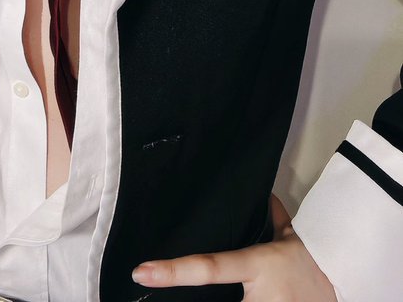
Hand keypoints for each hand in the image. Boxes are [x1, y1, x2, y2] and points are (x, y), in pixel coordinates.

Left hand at [132, 194, 336, 298]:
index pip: (210, 268)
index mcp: (256, 265)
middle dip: (183, 299)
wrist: (343, 284)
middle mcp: (257, 298)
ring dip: (208, 301)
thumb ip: (272, 214)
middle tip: (148, 294)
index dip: (174, 271)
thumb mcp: (289, 235)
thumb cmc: (312, 260)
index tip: (142, 271)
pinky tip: (220, 299)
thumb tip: (261, 193)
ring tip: (161, 296)